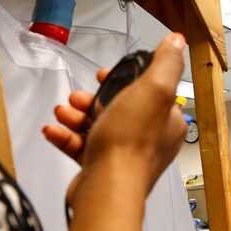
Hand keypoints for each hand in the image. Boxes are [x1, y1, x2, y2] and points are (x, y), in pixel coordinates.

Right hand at [43, 33, 188, 200]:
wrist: (107, 189)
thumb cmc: (130, 144)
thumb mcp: (154, 90)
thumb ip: (166, 63)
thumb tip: (176, 42)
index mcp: (166, 121)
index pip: (147, 91)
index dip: (124, 79)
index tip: (105, 75)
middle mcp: (149, 139)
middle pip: (118, 107)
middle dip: (93, 98)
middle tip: (79, 96)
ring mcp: (125, 155)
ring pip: (98, 126)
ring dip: (76, 115)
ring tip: (63, 112)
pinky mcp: (102, 168)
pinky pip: (82, 147)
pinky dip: (66, 136)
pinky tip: (53, 130)